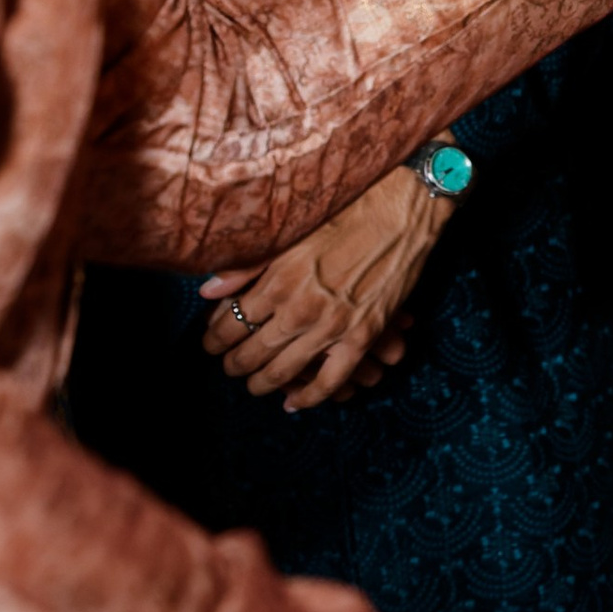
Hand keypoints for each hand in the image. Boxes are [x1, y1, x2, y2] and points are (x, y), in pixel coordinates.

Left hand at [199, 163, 447, 409]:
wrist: (404, 208)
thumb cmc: (347, 210)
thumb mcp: (291, 232)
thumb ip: (248, 265)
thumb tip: (208, 291)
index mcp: (278, 279)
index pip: (230, 323)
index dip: (214, 339)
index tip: (210, 343)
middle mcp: (299, 308)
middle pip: (250, 352)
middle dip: (233, 365)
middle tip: (228, 367)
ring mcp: (332, 326)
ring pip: (283, 371)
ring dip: (262, 383)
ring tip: (254, 385)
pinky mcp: (362, 336)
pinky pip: (329, 381)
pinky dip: (309, 397)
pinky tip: (293, 403)